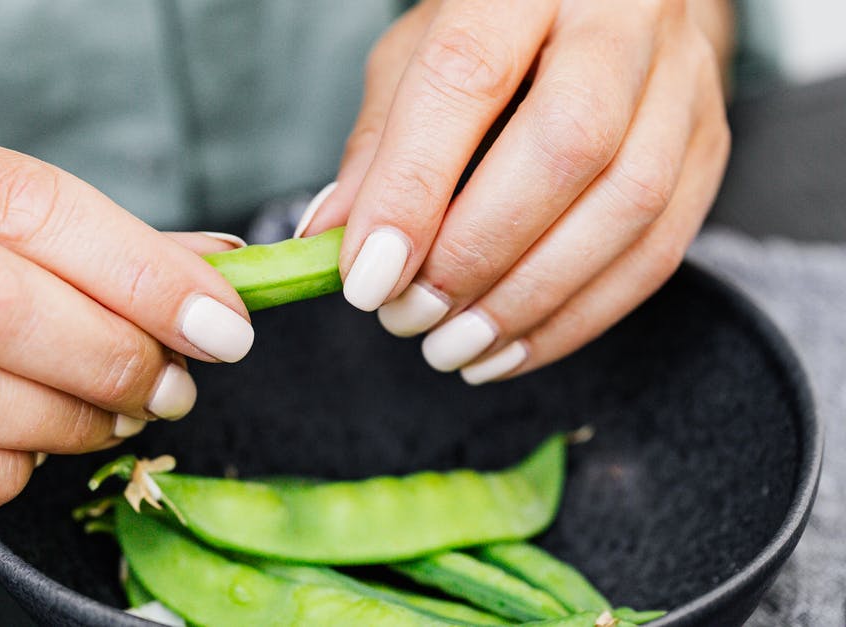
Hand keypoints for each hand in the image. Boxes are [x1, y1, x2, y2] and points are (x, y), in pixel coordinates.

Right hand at [0, 111, 252, 519]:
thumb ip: (79, 241)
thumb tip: (215, 262)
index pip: (29, 203)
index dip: (142, 267)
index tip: (218, 317)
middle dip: (114, 353)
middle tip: (171, 382)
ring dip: (70, 420)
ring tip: (113, 415)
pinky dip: (3, 473)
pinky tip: (26, 455)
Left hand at [299, 0, 731, 382]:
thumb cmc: (492, 27)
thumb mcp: (417, 57)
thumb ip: (379, 144)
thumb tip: (332, 240)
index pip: (468, 76)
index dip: (413, 188)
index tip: (367, 278)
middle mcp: (624, 15)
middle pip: (568, 145)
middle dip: (477, 252)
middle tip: (410, 317)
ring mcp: (684, 79)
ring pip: (628, 205)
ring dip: (530, 300)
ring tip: (455, 349)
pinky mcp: (712, 142)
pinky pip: (660, 248)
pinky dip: (580, 316)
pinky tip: (513, 349)